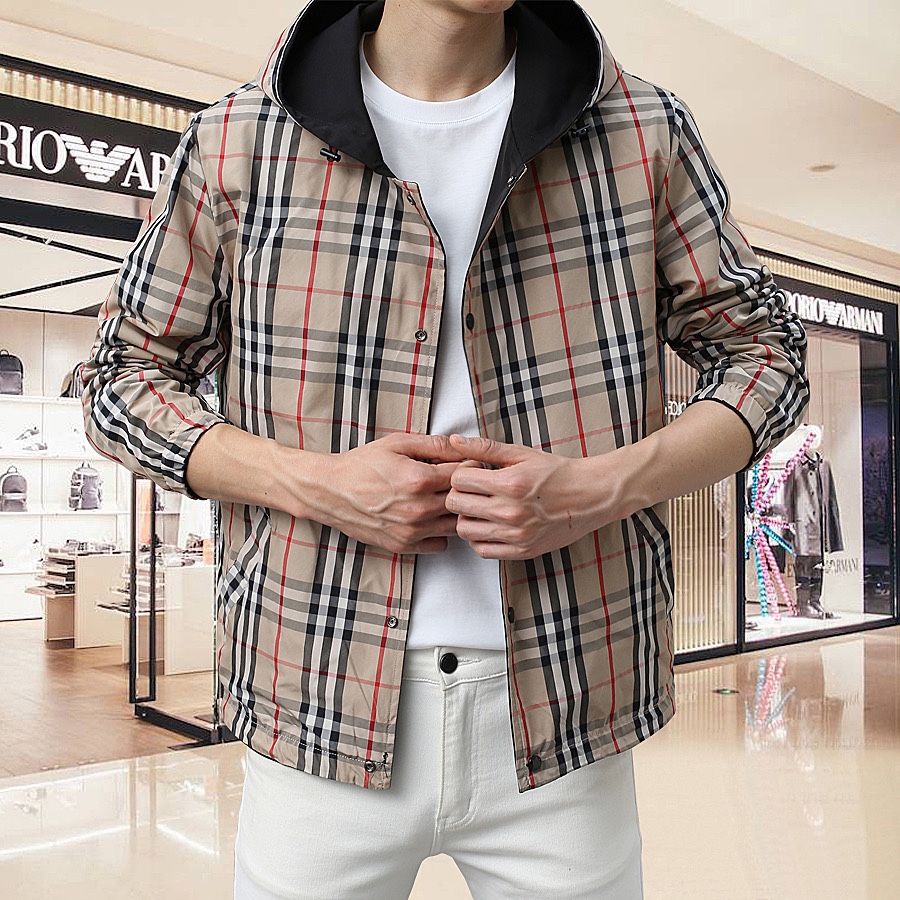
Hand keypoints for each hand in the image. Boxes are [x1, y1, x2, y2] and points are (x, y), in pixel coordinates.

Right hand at [296, 433, 465, 554]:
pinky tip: (431, 518)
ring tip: (443, 499)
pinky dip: (440, 532)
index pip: (463, 475)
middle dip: (465, 489)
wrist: (331, 491)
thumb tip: (459, 446)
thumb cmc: (361, 465)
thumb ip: (432, 444)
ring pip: (455, 526)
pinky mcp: (403, 545)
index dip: (468, 467)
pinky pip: (440, 544)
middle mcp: (418, 509)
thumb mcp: (397, 443)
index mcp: (418, 480)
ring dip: (455, 513)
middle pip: (462, 501)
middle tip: (458, 481)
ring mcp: (411, 531)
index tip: (465, 464)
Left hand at [445, 434, 624, 559]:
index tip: (473, 471)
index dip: (461, 472)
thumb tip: (455, 441)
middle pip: (455, 504)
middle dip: (459, 492)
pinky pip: (481, 550)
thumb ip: (485, 448)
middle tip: (474, 488)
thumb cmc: (558, 473)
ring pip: (463, 529)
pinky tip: (490, 524)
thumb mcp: (522, 454)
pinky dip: (479, 537)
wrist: (590, 496)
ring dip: (466, 516)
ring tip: (481, 506)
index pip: (458, 479)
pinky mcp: (521, 551)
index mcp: (510, 483)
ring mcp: (516, 534)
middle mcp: (511, 511)